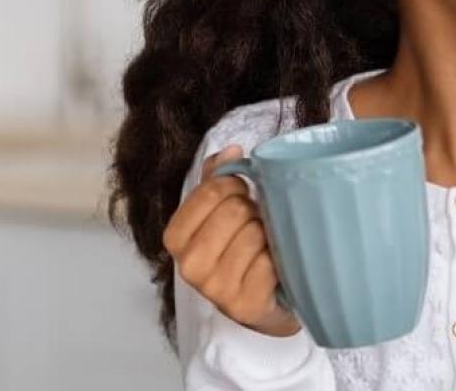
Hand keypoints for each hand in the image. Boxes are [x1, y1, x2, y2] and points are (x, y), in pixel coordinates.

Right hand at [163, 145, 298, 336]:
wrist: (264, 304)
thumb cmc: (240, 251)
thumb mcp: (221, 214)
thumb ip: (218, 179)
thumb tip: (232, 150)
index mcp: (175, 237)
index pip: (211, 190)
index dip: (236, 186)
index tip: (243, 196)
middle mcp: (188, 264)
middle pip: (236, 210)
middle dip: (255, 212)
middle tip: (259, 226)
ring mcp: (214, 288)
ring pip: (255, 234)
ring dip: (269, 236)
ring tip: (266, 247)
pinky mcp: (244, 304)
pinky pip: (270, 262)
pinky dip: (279, 260)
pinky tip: (275, 268)